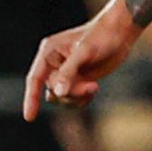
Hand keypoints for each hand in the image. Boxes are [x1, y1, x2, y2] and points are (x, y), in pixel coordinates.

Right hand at [23, 4, 139, 117]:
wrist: (122, 32)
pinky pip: (73, 97)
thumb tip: (58, 93)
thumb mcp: (84, 52)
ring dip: (76, 97)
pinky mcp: (79, 79)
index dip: (31, 98)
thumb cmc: (102, 36)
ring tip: (94, 88)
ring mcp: (66, 73)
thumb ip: (69, 72)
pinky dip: (82, 98)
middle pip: (53, 91)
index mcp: (49, 53)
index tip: (30, 117)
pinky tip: (93, 90)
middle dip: (71, 93)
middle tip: (92, 86)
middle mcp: (54, 64)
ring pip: (62, 97)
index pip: (34, 79)